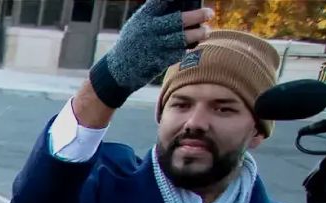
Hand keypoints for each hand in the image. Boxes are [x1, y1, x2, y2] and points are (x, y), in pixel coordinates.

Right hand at [94, 1, 212, 102]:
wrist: (117, 71)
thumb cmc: (132, 43)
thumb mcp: (137, 24)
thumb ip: (154, 14)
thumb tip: (180, 4)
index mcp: (144, 17)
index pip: (161, 1)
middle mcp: (149, 30)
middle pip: (178, 20)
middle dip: (197, 16)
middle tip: (209, 13)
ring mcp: (154, 46)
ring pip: (182, 38)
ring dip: (198, 34)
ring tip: (206, 31)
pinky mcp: (158, 61)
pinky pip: (179, 53)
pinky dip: (187, 48)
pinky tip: (192, 45)